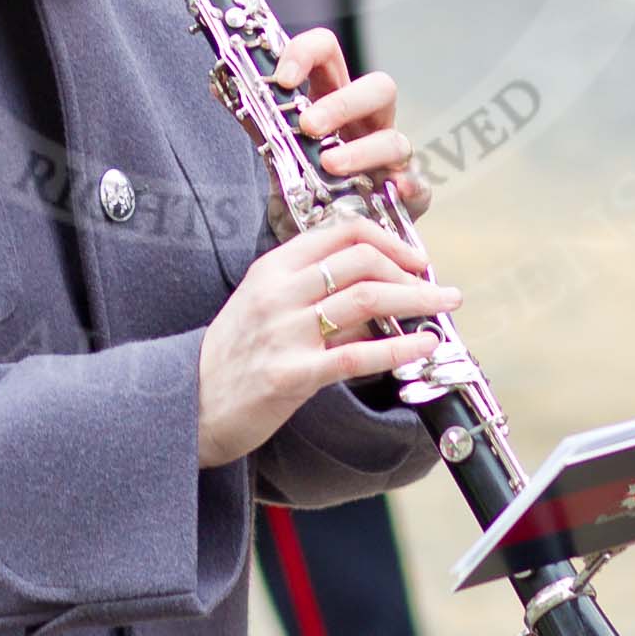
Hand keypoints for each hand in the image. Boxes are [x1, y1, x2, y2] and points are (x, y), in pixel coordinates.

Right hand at [197, 213, 461, 467]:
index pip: (341, 231)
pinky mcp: (291, 374)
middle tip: (440, 288)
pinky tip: (423, 347)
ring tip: (444, 307)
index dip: (388, 240)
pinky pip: (357, 354)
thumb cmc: (234, 357)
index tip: (416, 259)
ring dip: (416, 301)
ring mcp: (284, 331)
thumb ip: (319, 297)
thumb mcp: (269, 309)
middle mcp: (279, 291)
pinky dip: (399, 348)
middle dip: (411, 272)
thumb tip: (382, 296)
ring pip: (366, 300)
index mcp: (273, 266)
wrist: (189, 403)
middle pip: (361, 261)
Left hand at [274, 26, 430, 221]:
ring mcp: (391, 158)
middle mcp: (368, 123)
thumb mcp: (278, 152)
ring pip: (395, 140)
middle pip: (379, 87)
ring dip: (363, 151)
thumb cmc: (304, 186)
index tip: (283, 78)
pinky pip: (418, 186)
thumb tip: (218, 86)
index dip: (308, 53)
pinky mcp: (407, 194)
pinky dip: (408, 186)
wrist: (319, 240)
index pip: (328, 54)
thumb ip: (259, 122)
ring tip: (330, 165)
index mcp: (333, 100)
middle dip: (344, 103)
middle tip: (309, 126)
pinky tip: (392, 191)